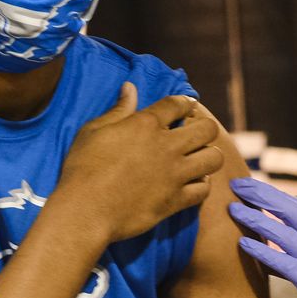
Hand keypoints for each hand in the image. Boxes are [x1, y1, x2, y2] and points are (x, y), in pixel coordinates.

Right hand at [57, 84, 222, 243]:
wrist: (86, 210)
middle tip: (193, 134)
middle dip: (204, 128)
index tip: (187, 107)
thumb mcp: (94, 131)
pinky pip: (204, 190)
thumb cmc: (83, 167)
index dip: (186, 103)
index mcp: (146, 124)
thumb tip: (130, 87)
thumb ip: (118, 110)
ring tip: (196, 159)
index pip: (178, 104)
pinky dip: (202, 185)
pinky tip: (192, 183)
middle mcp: (167, 146)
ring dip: (208, 156)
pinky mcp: (176, 200)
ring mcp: (175, 174)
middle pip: (207, 129)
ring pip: (214, 159)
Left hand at [227, 177, 296, 297]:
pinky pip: (279, 260)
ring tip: (231, 208)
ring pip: (280, 231)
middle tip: (237, 183)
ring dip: (254, 217)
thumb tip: (271, 253)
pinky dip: (260, 250)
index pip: (295, 207)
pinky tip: (242, 242)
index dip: (271, 194)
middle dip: (261, 194)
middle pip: (288, 208)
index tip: (250, 187)